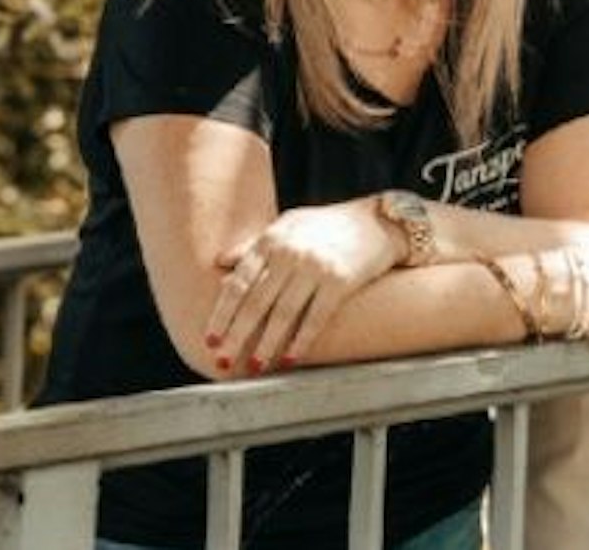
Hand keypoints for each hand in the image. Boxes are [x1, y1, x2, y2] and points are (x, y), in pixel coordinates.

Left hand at [206, 199, 400, 375]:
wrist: (377, 221)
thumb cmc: (327, 225)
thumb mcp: (288, 225)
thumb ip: (254, 244)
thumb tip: (220, 263)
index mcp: (272, 239)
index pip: (239, 282)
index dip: (222, 314)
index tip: (210, 339)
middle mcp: (290, 252)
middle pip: (256, 303)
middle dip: (237, 336)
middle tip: (223, 362)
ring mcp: (315, 266)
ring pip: (283, 314)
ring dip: (266, 345)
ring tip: (254, 367)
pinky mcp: (340, 280)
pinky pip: (316, 318)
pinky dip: (301, 341)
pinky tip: (289, 360)